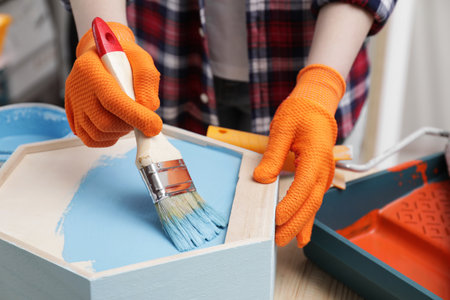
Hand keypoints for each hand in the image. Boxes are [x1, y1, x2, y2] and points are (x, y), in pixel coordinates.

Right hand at [65, 22, 161, 146]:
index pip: (112, 100)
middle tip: (140, 114)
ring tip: (128, 116)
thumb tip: (149, 107)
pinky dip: (109, 138)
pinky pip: (91, 140)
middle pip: (104, 122)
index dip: (135, 116)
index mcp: (90, 69)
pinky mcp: (74, 119)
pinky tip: (117, 124)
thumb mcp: (139, 58)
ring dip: (120, 131)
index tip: (154, 125)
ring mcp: (74, 106)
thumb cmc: (122, 57)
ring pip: (98, 134)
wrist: (101, 57)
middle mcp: (78, 88)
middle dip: (129, 124)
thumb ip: (146, 79)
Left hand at [253, 65, 344, 246]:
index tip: (276, 218)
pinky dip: (307, 218)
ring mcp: (323, 174)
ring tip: (288, 242)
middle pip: (310, 202)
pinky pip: (313, 201)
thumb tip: (261, 179)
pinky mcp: (318, 177)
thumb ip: (272, 155)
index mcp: (316, 155)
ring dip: (301, 224)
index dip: (291, 204)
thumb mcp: (282, 128)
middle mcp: (323, 168)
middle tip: (278, 239)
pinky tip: (302, 235)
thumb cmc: (299, 113)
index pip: (304, 186)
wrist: (316, 106)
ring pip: (313, 205)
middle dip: (295, 222)